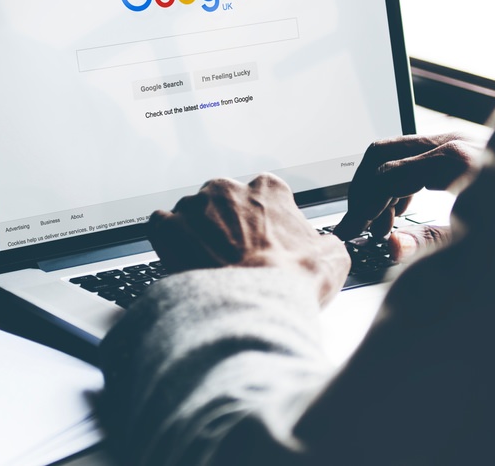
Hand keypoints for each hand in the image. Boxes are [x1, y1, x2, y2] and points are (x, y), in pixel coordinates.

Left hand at [149, 175, 349, 303]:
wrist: (252, 305)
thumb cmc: (291, 282)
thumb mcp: (332, 259)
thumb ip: (325, 242)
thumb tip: (325, 247)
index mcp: (268, 189)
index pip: (263, 195)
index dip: (262, 221)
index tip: (262, 240)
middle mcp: (228, 189)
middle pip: (223, 203)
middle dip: (226, 225)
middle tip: (233, 256)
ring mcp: (194, 205)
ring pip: (192, 214)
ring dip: (197, 234)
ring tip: (206, 265)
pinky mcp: (168, 226)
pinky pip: (162, 225)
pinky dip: (168, 240)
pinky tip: (180, 260)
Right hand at [331, 133, 481, 257]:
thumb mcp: (483, 240)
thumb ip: (432, 243)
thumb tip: (392, 245)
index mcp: (455, 161)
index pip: (385, 175)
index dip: (362, 205)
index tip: (352, 230)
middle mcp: (452, 142)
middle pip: (382, 154)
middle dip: (363, 190)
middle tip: (358, 224)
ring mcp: (455, 141)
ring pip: (393, 153)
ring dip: (379, 187)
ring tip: (380, 226)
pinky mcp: (459, 148)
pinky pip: (411, 157)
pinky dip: (397, 182)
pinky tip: (401, 213)